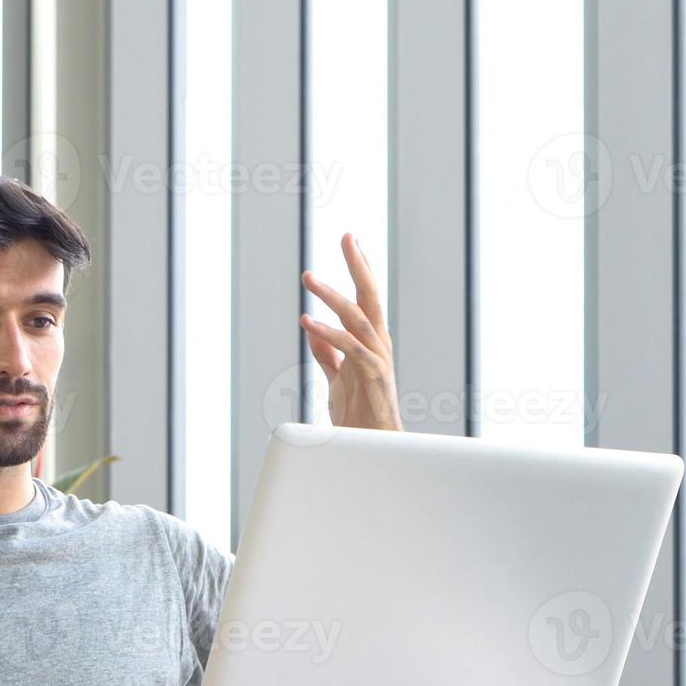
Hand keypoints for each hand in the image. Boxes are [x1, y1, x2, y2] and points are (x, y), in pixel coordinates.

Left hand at [299, 233, 402, 431]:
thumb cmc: (359, 417)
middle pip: (371, 297)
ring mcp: (379, 360)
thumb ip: (329, 356)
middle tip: (347, 235)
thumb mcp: (339, 380)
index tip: (352, 242)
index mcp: (371, 343)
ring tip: (308, 277)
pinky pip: (350, 349)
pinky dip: (327, 334)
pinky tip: (306, 322)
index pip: (367, 299)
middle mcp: (379, 346)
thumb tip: (313, 333)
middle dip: (359, 265)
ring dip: (331, 295)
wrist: (371, 450)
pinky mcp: (373, 378)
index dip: (360, 270)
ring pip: (357, 318)